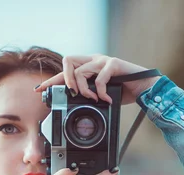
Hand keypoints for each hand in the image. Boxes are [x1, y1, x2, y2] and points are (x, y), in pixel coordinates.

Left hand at [34, 54, 161, 104]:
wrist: (144, 87)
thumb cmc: (123, 91)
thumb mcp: (101, 96)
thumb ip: (88, 96)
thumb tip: (74, 105)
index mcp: (89, 66)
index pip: (66, 70)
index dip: (51, 80)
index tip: (39, 90)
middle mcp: (94, 60)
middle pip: (68, 61)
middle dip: (65, 79)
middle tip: (70, 93)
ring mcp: (103, 60)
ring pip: (81, 72)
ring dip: (84, 90)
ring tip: (93, 99)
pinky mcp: (114, 64)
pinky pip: (100, 79)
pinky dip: (101, 93)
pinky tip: (106, 100)